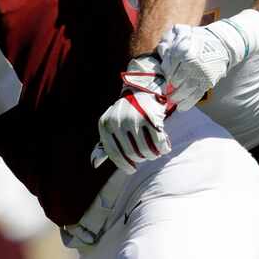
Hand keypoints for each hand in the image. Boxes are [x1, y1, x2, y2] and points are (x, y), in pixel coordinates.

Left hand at [91, 55, 174, 173]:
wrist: (141, 88)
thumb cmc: (125, 112)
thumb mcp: (111, 125)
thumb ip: (104, 144)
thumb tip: (94, 163)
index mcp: (105, 125)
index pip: (114, 153)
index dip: (124, 165)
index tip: (132, 170)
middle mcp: (117, 122)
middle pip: (132, 154)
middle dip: (141, 158)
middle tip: (147, 156)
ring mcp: (133, 119)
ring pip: (146, 151)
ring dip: (153, 155)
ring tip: (155, 153)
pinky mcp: (150, 117)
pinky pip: (159, 142)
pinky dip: (163, 148)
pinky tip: (164, 147)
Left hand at [157, 10, 258, 110]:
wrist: (221, 43)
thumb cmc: (197, 38)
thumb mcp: (181, 32)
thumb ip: (168, 40)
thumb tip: (161, 51)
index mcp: (183, 50)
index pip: (168, 67)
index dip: (165, 72)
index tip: (166, 75)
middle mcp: (192, 63)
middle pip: (176, 80)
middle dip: (170, 86)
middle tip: (166, 90)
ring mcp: (201, 73)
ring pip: (186, 89)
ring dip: (177, 97)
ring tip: (172, 100)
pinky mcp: (208, 81)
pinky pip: (197, 94)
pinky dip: (188, 103)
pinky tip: (181, 108)